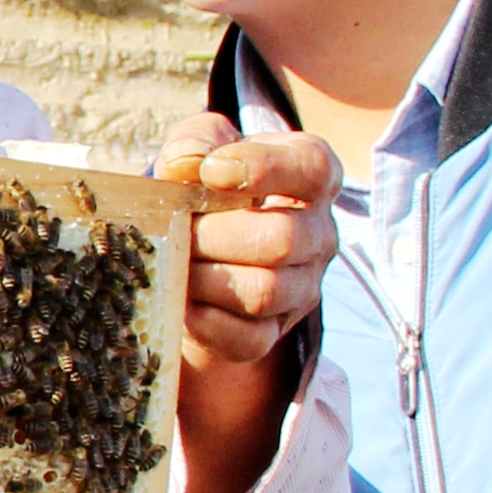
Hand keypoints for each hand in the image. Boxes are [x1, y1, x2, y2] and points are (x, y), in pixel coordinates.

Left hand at [162, 114, 341, 492]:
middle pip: (285, 240)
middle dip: (219, 240)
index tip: (206, 174)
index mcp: (303, 182)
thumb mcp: (180, 170)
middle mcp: (315, 238)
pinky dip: (204, 326)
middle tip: (180, 236)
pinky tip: (183, 315)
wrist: (179, 297)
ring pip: (267, 292)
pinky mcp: (271, 343)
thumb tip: (190, 159)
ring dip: (207, 283)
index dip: (262, 165)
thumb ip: (190, 149)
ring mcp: (300, 295)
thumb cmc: (179, 217)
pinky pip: (245, 340)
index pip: (311, 164)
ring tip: (176, 274)